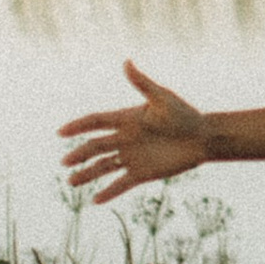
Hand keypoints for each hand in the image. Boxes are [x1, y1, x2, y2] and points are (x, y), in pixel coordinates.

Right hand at [58, 61, 210, 206]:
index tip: (61, 132)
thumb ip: (142, 83)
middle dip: (79, 155)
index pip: (96, 122)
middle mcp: (125, 139)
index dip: (78, 126)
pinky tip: (95, 201)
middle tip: (64, 163)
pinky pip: (121, 184)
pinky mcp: (142, 173)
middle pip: (95, 147)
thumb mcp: (162, 98)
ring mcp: (132, 157)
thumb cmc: (185, 115)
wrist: (203, 138)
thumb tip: (126, 61)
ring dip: (87, 175)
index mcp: (126, 119)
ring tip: (71, 183)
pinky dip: (109, 192)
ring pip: (103, 167)